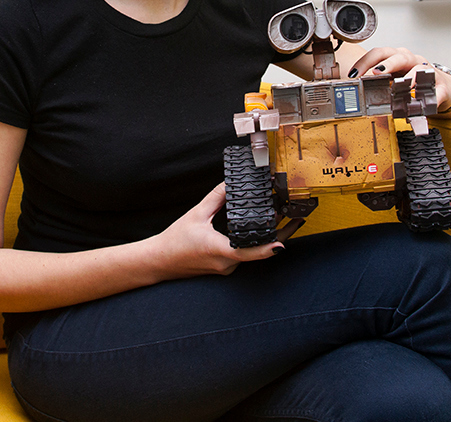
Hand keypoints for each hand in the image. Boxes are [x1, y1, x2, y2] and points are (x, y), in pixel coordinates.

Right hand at [150, 183, 283, 279]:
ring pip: (252, 253)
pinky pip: (244, 255)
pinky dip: (253, 242)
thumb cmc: (175, 240)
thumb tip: (231, 183)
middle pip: (257, 251)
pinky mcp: (224, 267)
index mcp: (220, 250)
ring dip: (265, 237)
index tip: (283, 242)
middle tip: (291, 216)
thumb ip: (217, 198)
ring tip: (279, 217)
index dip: (269, 248)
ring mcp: (226, 268)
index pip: (250, 252)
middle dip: (276, 234)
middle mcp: (226, 263)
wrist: (159, 261)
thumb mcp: (197, 214)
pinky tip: (258, 228)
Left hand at [349, 47, 450, 112]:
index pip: (379, 53)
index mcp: (396, 57)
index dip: (365, 62)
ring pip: (418, 69)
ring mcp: (427, 71)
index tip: (354, 74)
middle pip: (397, 57)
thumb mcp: (394, 77)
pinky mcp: (440, 85)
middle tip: (376, 72)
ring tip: (400, 86)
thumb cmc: (414, 80)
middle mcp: (410, 60)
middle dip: (386, 64)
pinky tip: (422, 104)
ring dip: (409, 77)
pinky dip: (430, 97)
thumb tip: (357, 89)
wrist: (441, 87)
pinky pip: (436, 90)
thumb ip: (379, 81)